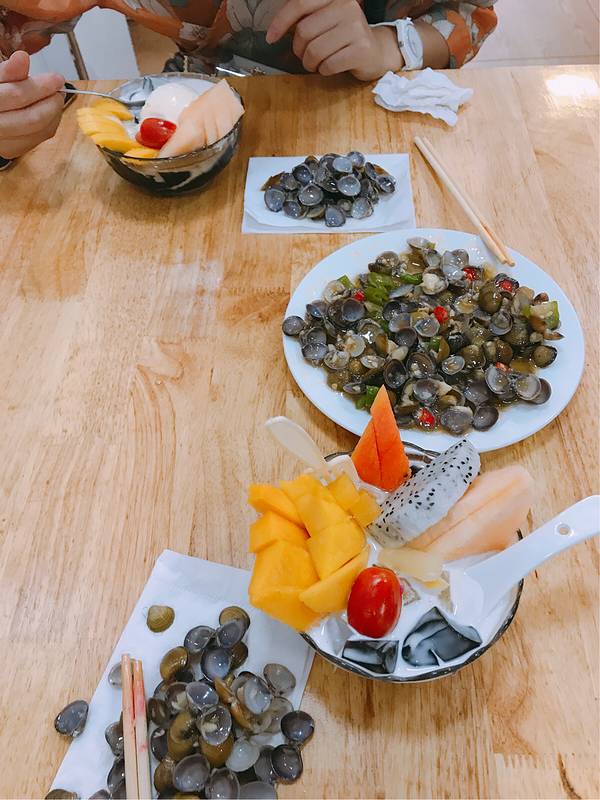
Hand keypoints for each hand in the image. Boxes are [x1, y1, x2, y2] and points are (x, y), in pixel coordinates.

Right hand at [0, 51, 63, 158]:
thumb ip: (8, 71)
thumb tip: (22, 58)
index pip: (16, 96)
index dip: (40, 87)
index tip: (56, 78)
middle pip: (32, 118)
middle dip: (51, 102)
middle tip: (59, 88)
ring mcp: (5, 144)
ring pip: (40, 130)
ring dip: (54, 112)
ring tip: (54, 97)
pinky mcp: (14, 151)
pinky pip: (40, 138)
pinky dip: (51, 122)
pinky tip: (49, 110)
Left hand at [266, 0, 402, 80]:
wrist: (376, 52)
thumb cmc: (345, 38)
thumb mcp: (326, 20)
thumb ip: (306, 18)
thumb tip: (276, 28)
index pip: (300, 3)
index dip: (281, 22)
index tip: (270, 37)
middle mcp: (346, 8)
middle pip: (304, 32)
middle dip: (299, 50)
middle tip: (305, 56)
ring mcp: (355, 28)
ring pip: (314, 50)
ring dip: (310, 63)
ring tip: (317, 64)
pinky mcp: (361, 50)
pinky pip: (328, 65)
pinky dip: (324, 71)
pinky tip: (330, 68)